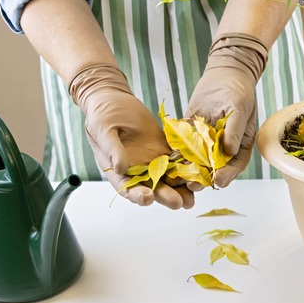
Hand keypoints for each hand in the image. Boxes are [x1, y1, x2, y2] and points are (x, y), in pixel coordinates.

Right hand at [69, 65, 193, 208]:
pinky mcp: (165, 149)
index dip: (137, 195)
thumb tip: (120, 167)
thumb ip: (112, 149)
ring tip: (193, 195)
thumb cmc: (103, 115)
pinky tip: (200, 171)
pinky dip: (189, 165)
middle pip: (153, 187)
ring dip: (182, 187)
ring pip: (170, 177)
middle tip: (177, 203)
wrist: (115, 99)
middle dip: (166, 196)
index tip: (147, 199)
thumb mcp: (103, 129)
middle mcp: (138, 170)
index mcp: (119, 171)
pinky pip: (179, 159)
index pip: (128, 188)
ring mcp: (154, 161)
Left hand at [186, 33, 268, 187]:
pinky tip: (168, 161)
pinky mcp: (191, 134)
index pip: (235, 165)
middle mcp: (223, 148)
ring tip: (179, 178)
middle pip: (214, 168)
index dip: (227, 175)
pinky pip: (184, 147)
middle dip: (204, 178)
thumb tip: (229, 150)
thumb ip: (234, 130)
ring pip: (197, 161)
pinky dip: (177, 155)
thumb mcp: (239, 108)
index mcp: (239, 145)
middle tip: (193, 185)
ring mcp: (206, 142)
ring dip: (188, 171)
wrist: (223, 74)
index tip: (218, 181)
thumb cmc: (237, 91)